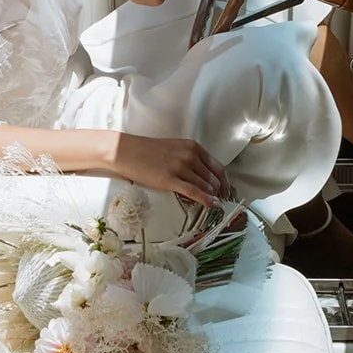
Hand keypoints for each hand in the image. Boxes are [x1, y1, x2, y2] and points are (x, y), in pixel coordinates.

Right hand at [110, 133, 229, 209]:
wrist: (127, 151)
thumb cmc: (148, 151)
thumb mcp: (174, 148)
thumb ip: (190, 158)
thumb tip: (204, 177)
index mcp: (192, 147)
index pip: (217, 167)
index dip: (224, 182)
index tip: (226, 191)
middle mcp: (189, 156)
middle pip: (213, 179)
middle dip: (219, 192)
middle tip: (220, 202)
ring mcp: (180, 167)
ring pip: (205, 186)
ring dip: (212, 197)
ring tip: (214, 205)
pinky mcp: (170, 179)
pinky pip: (194, 192)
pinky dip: (206, 200)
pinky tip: (212, 205)